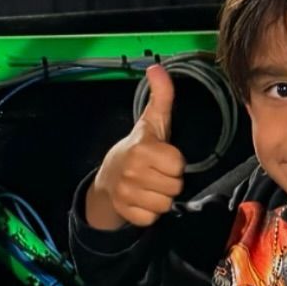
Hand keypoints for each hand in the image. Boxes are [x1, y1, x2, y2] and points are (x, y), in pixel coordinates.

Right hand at [84, 64, 185, 230]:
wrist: (108, 178)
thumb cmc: (139, 148)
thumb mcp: (152, 121)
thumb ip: (161, 96)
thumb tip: (157, 67)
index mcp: (142, 149)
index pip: (178, 165)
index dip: (175, 163)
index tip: (163, 158)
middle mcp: (132, 172)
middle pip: (174, 187)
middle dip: (169, 182)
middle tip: (157, 173)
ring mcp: (126, 194)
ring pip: (165, 204)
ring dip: (161, 198)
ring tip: (151, 186)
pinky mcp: (126, 212)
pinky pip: (152, 218)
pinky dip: (150, 212)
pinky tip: (143, 199)